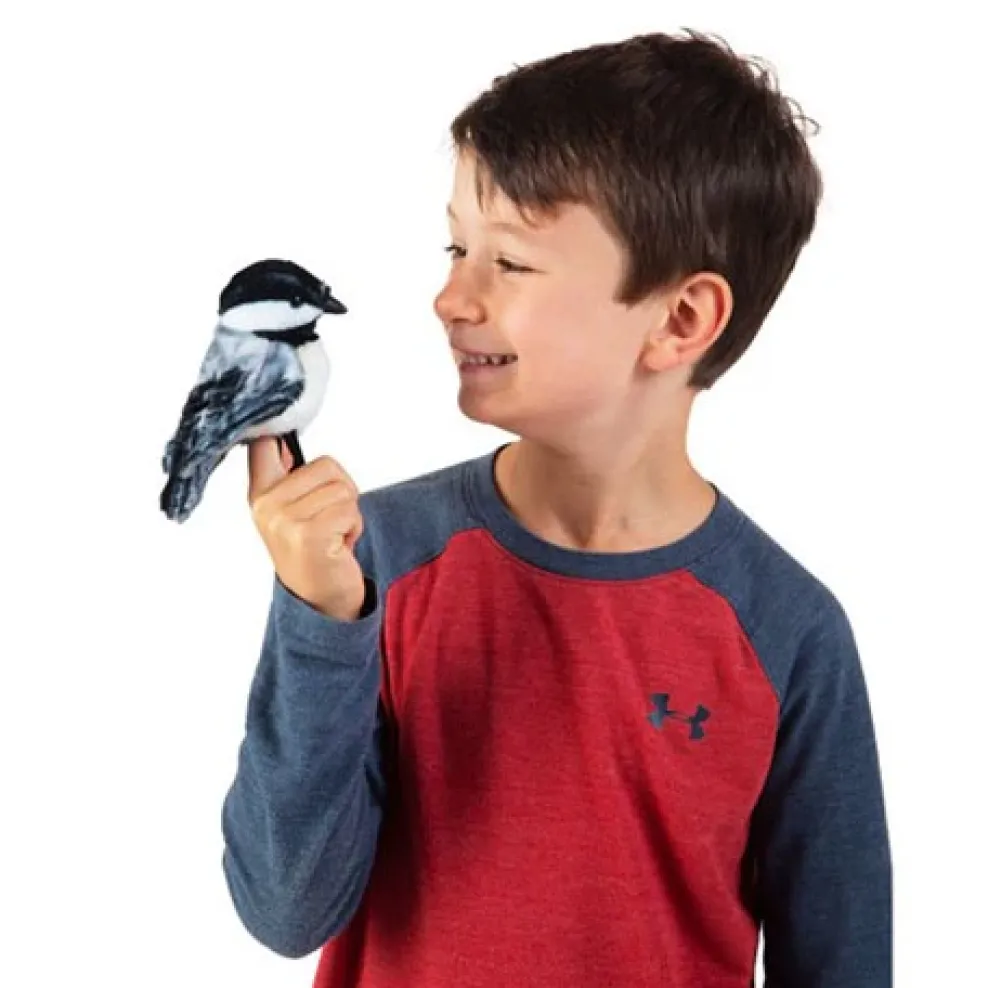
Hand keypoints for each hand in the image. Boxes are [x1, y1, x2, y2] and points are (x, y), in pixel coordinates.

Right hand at [247, 437, 366, 620]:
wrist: (322, 600)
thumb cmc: (314, 549)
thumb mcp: (291, 511)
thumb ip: (286, 476)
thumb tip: (279, 437)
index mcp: (260, 493)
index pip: (262, 444)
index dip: (274, 423)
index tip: (274, 412)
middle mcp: (267, 506)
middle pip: (327, 465)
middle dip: (342, 491)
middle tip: (330, 520)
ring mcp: (285, 521)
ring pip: (342, 489)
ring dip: (350, 513)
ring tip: (334, 535)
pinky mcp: (308, 535)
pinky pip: (350, 510)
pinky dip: (355, 528)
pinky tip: (339, 546)